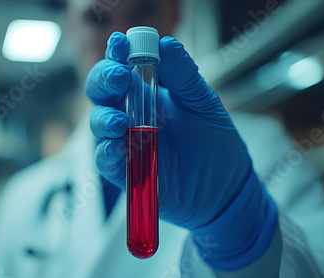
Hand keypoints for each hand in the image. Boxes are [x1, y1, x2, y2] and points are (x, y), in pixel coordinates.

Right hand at [86, 32, 277, 269]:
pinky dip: (107, 153)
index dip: (117, 54)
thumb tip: (165, 43)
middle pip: (102, 92)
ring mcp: (126, 143)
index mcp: (147, 93)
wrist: (225, 189)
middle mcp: (131, 115)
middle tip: (118, 77)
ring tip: (119, 122)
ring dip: (103, 119)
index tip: (120, 43)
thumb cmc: (215, 143)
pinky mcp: (125, 172)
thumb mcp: (203, 103)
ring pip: (98, 124)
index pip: (122, 68)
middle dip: (103, 80)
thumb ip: (184, 75)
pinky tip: (117, 148)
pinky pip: (106, 160)